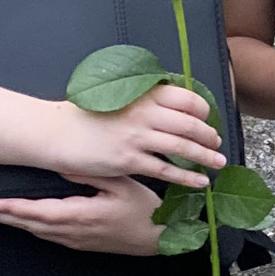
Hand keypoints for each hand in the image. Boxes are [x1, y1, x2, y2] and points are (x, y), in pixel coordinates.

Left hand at [0, 178, 166, 254]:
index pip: (35, 213)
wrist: (160, 238)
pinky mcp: (78, 243)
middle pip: (25, 225)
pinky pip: (44, 235)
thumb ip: (89, 175)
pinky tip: (15, 220)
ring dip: (7, 222)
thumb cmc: (144, 209)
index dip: (8, 209)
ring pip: (32, 232)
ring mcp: (73, 240)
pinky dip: (25, 226)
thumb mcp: (121, 184)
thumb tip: (60, 165)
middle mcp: (72, 231)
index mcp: (80, 215)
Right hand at [49, 82, 224, 186]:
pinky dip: (188, 177)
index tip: (206, 119)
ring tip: (218, 162)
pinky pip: (166, 171)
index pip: (187, 99)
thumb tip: (172, 107)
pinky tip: (200, 182)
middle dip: (209, 136)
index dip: (202, 111)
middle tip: (217, 143)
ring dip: (206, 156)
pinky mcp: (130, 161)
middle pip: (190, 125)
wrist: (56, 132)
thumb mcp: (117, 96)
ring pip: (183, 148)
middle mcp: (145, 113)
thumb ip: (144, 100)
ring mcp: (138, 137)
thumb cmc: (85, 115)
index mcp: (143, 93)